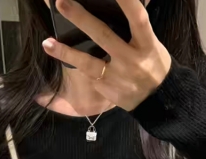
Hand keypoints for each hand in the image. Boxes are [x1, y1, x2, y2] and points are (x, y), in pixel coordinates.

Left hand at [42, 0, 171, 110]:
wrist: (158, 100)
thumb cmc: (154, 65)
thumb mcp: (152, 44)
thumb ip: (137, 28)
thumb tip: (126, 3)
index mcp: (147, 44)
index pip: (138, 18)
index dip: (127, 2)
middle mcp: (132, 60)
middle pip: (104, 36)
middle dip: (82, 19)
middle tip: (61, 3)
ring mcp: (118, 76)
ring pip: (89, 63)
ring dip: (66, 52)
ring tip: (47, 43)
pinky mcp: (108, 88)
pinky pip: (89, 74)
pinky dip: (76, 64)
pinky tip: (60, 55)